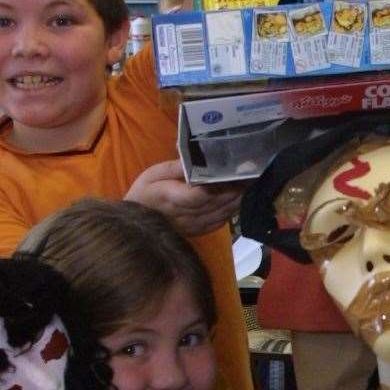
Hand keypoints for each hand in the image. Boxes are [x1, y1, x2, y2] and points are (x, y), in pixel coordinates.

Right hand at [126, 159, 242, 236]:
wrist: (137, 225)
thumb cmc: (145, 193)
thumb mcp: (153, 174)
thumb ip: (175, 167)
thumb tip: (196, 157)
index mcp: (170, 197)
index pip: (198, 195)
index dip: (218, 186)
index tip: (235, 173)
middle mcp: (184, 215)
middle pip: (216, 203)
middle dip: (236, 188)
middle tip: (252, 173)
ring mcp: (194, 226)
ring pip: (222, 213)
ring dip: (238, 199)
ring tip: (251, 183)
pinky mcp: (199, 231)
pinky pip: (221, 221)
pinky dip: (233, 210)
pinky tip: (241, 198)